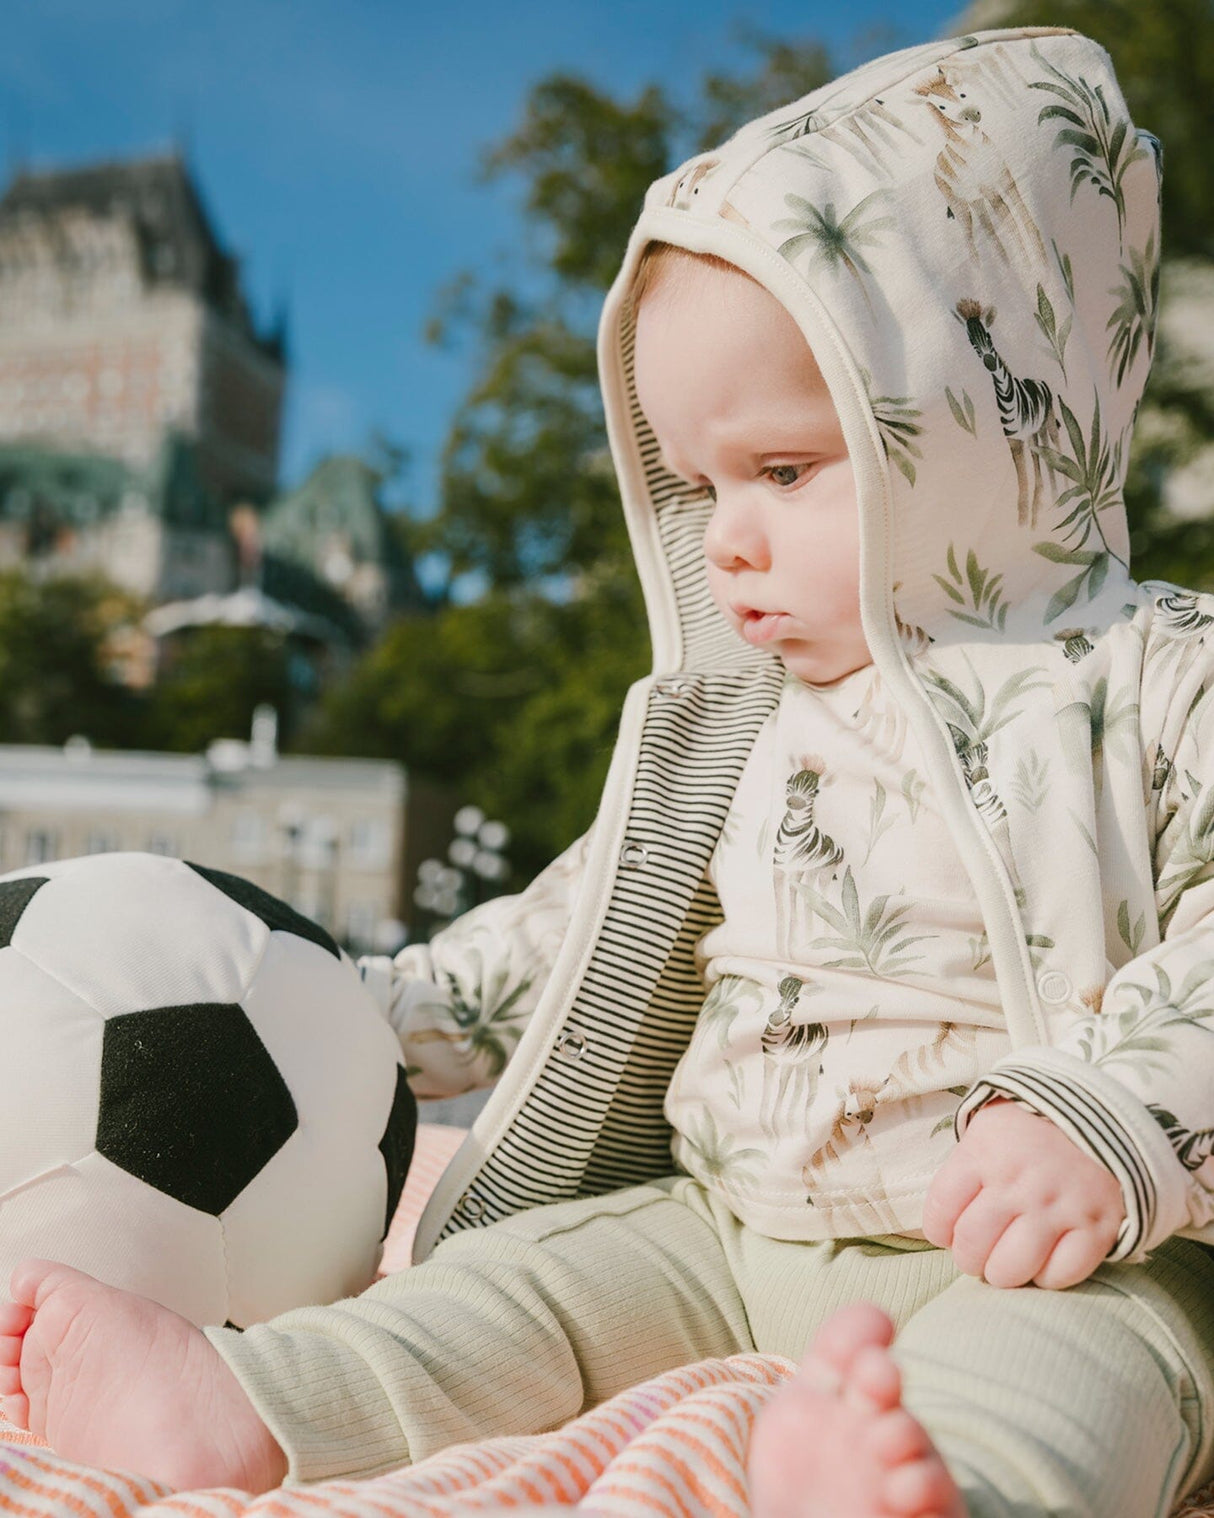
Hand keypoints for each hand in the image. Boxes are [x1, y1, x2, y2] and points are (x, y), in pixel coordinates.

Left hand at [921, 1098, 1125, 1288]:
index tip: (947, 1233)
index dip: (938, 1232)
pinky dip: (1047, 1278)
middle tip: (978, 1254)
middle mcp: (1017, 1183)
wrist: (1101, 1112)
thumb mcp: (988, 1128)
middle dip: (968, 1258)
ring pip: (1011, 1269)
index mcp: (983, 1154)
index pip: (940, 1213)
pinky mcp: (1096, 1227)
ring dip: (1002, 1274)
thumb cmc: (1031, 1126)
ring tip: (1005, 1263)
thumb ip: (965, 1168)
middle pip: (972, 1246)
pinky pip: (1061, 1275)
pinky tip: (1043, 1261)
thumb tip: (945, 1218)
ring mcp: (1057, 1207)